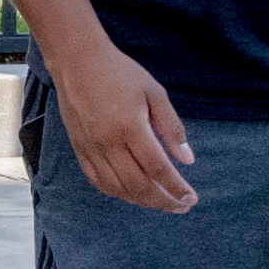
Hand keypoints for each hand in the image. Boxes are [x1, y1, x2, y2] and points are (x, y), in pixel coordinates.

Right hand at [46, 40, 195, 213]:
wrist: (77, 62)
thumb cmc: (119, 73)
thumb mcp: (154, 92)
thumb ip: (172, 127)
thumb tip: (187, 160)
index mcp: (130, 127)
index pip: (158, 169)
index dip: (176, 188)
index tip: (191, 198)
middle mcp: (108, 142)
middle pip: (138, 186)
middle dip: (163, 201)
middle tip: (182, 206)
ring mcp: (91, 148)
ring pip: (118, 188)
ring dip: (142, 201)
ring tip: (161, 202)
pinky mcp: (80, 149)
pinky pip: (98, 181)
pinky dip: (118, 192)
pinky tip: (133, 193)